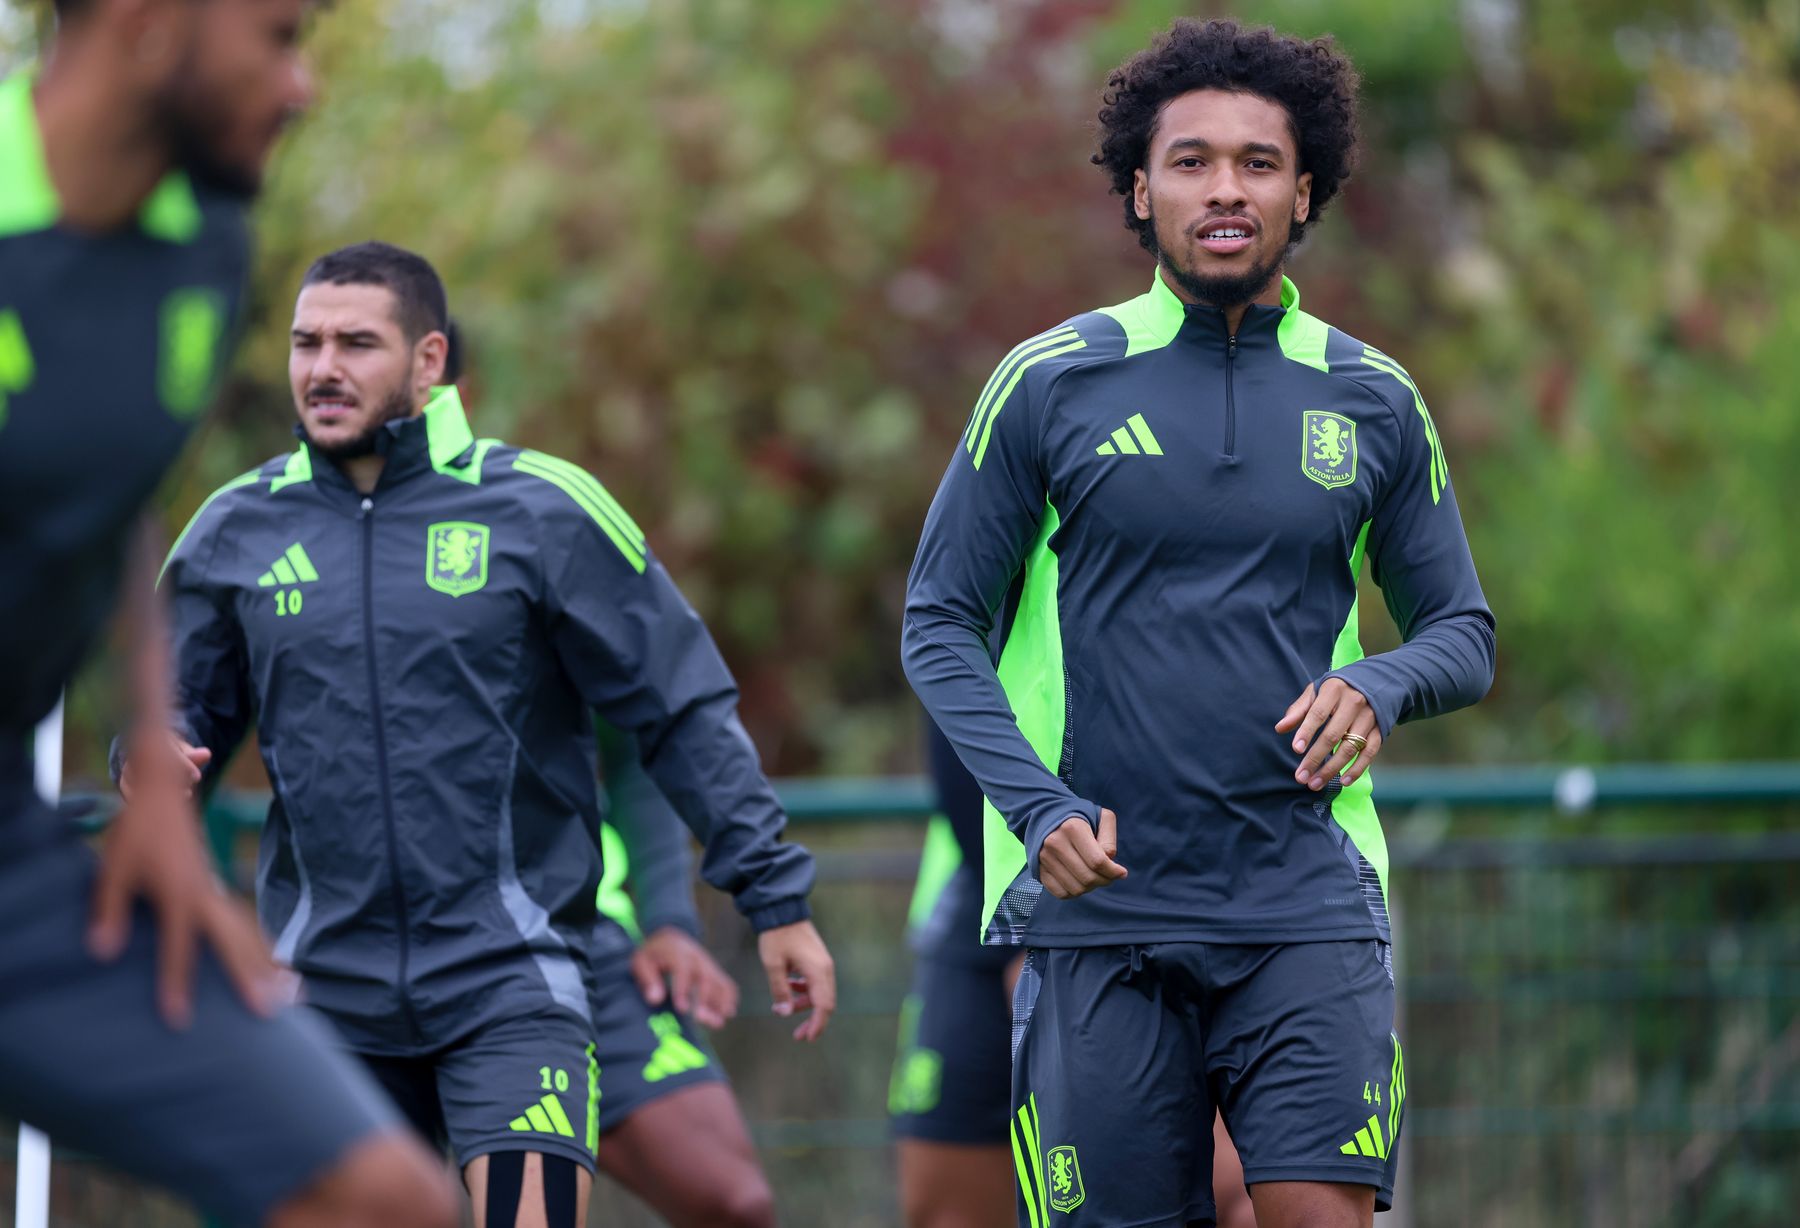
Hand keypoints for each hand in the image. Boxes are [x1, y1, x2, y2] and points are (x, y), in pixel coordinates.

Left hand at [89, 742, 275, 1028]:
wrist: (163, 789)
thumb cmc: (135, 830)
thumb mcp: (113, 868)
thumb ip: (110, 910)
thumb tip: (103, 952)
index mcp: (179, 893)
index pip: (178, 946)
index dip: (176, 981)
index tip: (180, 1017)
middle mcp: (204, 894)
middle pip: (233, 944)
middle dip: (251, 978)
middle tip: (270, 1010)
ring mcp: (213, 890)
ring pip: (245, 933)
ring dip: (265, 964)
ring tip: (290, 993)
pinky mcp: (214, 887)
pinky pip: (240, 923)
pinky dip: (258, 946)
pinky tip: (269, 966)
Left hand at [630, 926, 739, 1028]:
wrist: (671, 937)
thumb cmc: (653, 954)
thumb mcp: (642, 962)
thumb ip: (648, 980)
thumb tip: (655, 999)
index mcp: (677, 954)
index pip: (682, 971)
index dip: (683, 990)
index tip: (682, 1009)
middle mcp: (697, 958)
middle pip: (706, 977)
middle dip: (705, 998)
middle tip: (700, 1018)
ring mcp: (708, 964)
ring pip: (720, 982)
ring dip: (720, 1002)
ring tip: (717, 1022)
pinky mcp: (714, 971)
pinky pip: (726, 983)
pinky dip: (729, 998)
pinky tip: (727, 1013)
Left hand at [756, 919, 835, 1042]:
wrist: (782, 911)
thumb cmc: (777, 936)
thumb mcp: (774, 965)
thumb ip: (780, 990)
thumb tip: (784, 1013)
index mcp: (818, 971)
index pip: (824, 1006)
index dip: (817, 1024)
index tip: (807, 1038)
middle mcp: (825, 969)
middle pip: (825, 1002)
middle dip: (812, 1020)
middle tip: (798, 1035)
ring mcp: (823, 964)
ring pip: (819, 993)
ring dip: (804, 1004)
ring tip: (783, 1007)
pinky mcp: (817, 960)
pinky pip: (815, 983)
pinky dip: (804, 991)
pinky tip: (789, 987)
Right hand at [1037, 808, 1125, 898]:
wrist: (1047, 815)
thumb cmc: (1081, 818)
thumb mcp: (1102, 818)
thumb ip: (1109, 839)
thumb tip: (1109, 861)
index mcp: (1072, 828)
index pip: (1097, 861)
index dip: (1113, 872)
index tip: (1122, 873)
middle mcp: (1055, 843)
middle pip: (1087, 878)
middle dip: (1104, 881)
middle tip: (1109, 876)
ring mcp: (1044, 858)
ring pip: (1075, 889)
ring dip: (1091, 888)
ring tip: (1095, 877)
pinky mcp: (1039, 869)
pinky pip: (1061, 893)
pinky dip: (1075, 893)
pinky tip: (1080, 882)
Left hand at [1276, 679, 1382, 790]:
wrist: (1375, 681)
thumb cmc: (1337, 690)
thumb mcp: (1316, 691)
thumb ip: (1299, 710)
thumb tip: (1280, 728)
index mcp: (1334, 690)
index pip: (1319, 713)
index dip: (1307, 731)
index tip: (1296, 749)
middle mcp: (1354, 703)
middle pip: (1333, 735)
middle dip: (1315, 758)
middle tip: (1300, 776)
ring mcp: (1369, 718)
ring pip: (1350, 747)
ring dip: (1332, 769)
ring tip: (1315, 783)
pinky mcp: (1379, 730)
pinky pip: (1369, 753)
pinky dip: (1357, 769)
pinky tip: (1343, 781)